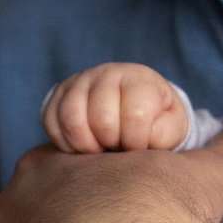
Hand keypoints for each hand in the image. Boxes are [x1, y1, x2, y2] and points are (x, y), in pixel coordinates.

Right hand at [43, 62, 189, 153]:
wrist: (132, 106)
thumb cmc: (155, 120)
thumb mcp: (172, 127)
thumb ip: (164, 134)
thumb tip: (143, 136)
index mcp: (139, 79)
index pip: (135, 115)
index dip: (136, 141)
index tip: (139, 147)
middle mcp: (107, 73)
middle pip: (101, 120)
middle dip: (111, 144)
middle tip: (117, 148)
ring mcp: (79, 81)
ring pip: (71, 120)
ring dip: (85, 146)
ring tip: (99, 149)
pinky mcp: (57, 94)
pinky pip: (51, 122)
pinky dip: (65, 143)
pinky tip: (82, 145)